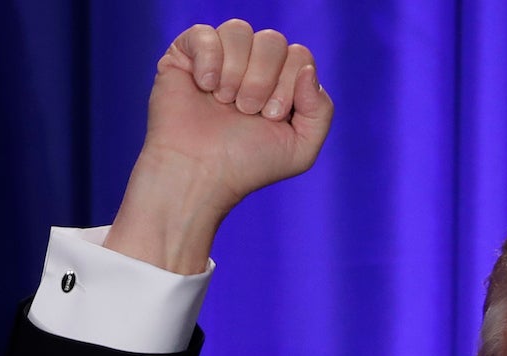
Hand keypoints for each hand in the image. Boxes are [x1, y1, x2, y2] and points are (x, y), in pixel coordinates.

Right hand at [106, 20, 333, 273]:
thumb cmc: (247, 165)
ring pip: (240, 31)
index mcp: (281, 81)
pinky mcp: (186, 55)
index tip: (269, 117)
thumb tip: (307, 69)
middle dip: (262, 80)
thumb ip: (320, 109)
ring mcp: (219, 57)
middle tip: (246, 111)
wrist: (200, 174)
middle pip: (273, 40)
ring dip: (235, 73)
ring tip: (224, 103)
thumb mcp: (301, 147)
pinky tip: (203, 86)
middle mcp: (252, 65)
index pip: (300, 56)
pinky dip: (208, 61)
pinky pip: (205, 33)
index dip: (288, 85)